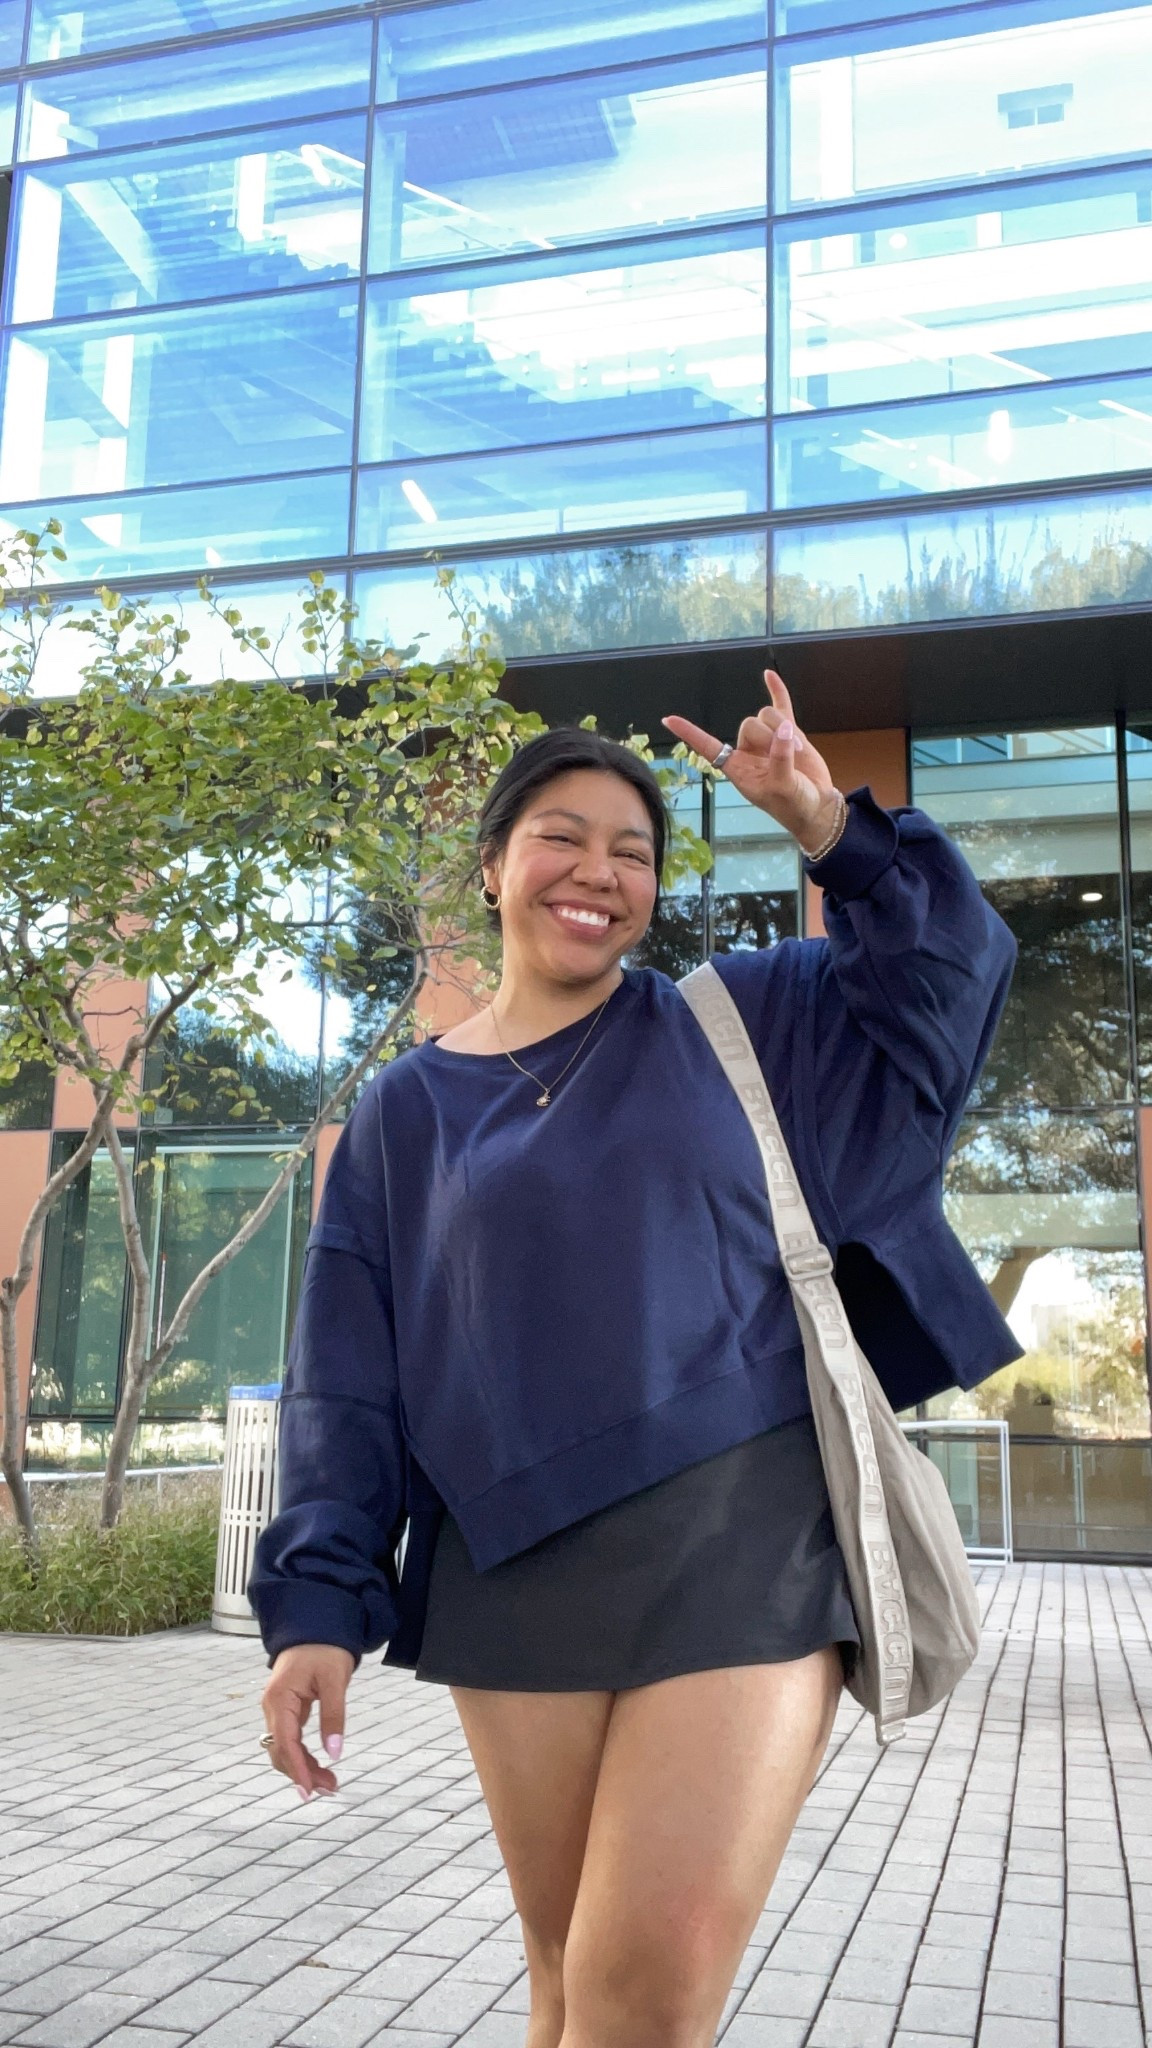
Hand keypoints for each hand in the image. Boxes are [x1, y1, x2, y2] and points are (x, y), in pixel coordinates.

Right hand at [261, 1643, 354, 1800]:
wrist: (313, 1625)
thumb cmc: (325, 1648)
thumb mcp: (334, 1680)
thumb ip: (333, 1715)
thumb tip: (334, 1752)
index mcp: (280, 1698)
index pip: (285, 1742)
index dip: (297, 1769)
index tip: (310, 1791)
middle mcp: (272, 1706)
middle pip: (281, 1750)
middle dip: (302, 1773)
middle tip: (330, 1788)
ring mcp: (276, 1709)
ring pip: (284, 1748)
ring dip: (302, 1767)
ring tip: (329, 1782)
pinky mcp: (285, 1710)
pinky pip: (289, 1739)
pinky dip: (302, 1755)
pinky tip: (317, 1766)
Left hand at [663, 671, 842, 856]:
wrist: (816, 804)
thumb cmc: (793, 804)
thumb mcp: (783, 787)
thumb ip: (781, 759)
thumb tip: (785, 730)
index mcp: (737, 767)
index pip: (708, 746)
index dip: (690, 734)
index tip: (668, 720)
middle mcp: (748, 750)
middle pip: (750, 724)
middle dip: (770, 735)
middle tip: (791, 757)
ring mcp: (769, 739)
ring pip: (767, 715)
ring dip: (784, 728)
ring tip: (800, 751)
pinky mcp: (790, 733)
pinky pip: (780, 705)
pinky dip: (777, 690)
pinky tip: (769, 674)